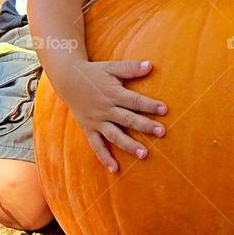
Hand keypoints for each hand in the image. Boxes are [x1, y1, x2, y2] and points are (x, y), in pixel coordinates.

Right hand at [52, 59, 167, 172]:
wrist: (68, 80)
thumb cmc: (94, 73)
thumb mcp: (111, 67)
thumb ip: (130, 68)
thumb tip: (150, 65)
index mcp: (113, 93)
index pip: (134, 101)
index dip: (149, 105)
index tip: (164, 110)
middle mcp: (105, 109)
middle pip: (128, 119)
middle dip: (145, 126)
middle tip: (162, 132)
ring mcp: (97, 121)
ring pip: (115, 135)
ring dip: (129, 145)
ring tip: (144, 154)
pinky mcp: (89, 129)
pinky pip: (96, 146)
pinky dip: (104, 158)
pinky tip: (115, 169)